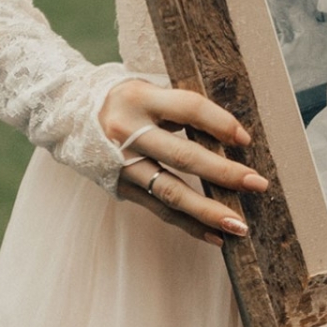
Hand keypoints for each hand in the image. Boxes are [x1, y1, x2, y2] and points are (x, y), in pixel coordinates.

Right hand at [100, 79, 266, 244]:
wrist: (69, 115)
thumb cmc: (125, 100)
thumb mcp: (149, 90)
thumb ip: (181, 108)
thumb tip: (229, 134)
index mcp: (140, 98)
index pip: (188, 108)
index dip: (219, 123)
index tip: (245, 139)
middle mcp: (128, 132)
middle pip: (183, 155)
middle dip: (223, 173)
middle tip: (257, 184)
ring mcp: (123, 163)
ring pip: (171, 191)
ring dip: (208, 211)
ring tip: (240, 225)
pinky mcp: (120, 187)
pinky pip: (160, 209)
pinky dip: (190, 225)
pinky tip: (216, 236)